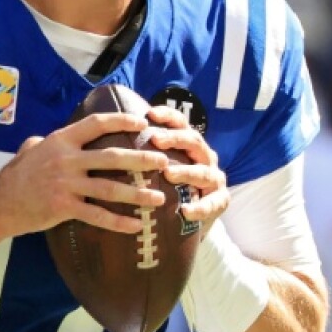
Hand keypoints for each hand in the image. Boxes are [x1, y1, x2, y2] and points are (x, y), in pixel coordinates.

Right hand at [0, 113, 169, 237]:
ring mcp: (66, 184)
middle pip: (112, 157)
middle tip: (164, 161)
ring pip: (110, 189)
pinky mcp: (64, 208)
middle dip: (141, 159)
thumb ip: (52, 140)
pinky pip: (97, 215)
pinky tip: (136, 225)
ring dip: (138, 194)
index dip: (121, 121)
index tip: (142, 121)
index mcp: (61, 140)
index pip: (96, 124)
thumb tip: (62, 134)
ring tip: (159, 198)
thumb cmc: (17, 174)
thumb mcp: (32, 147)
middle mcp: (66, 160)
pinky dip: (119, 222)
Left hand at [145, 105, 228, 229]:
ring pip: (203, 172)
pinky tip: (185, 211)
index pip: (182, 124)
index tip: (150, 114)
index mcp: (191, 144)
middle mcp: (205, 157)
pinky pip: (212, 204)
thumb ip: (145, 153)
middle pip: (194, 141)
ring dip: (186, 172)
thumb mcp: (160, 166)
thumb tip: (110, 135)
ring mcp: (215, 178)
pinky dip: (200, 208)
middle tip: (155, 140)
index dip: (168, 116)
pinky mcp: (220, 201)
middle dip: (175, 139)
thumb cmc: (169, 186)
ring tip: (168, 174)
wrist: (191, 217)